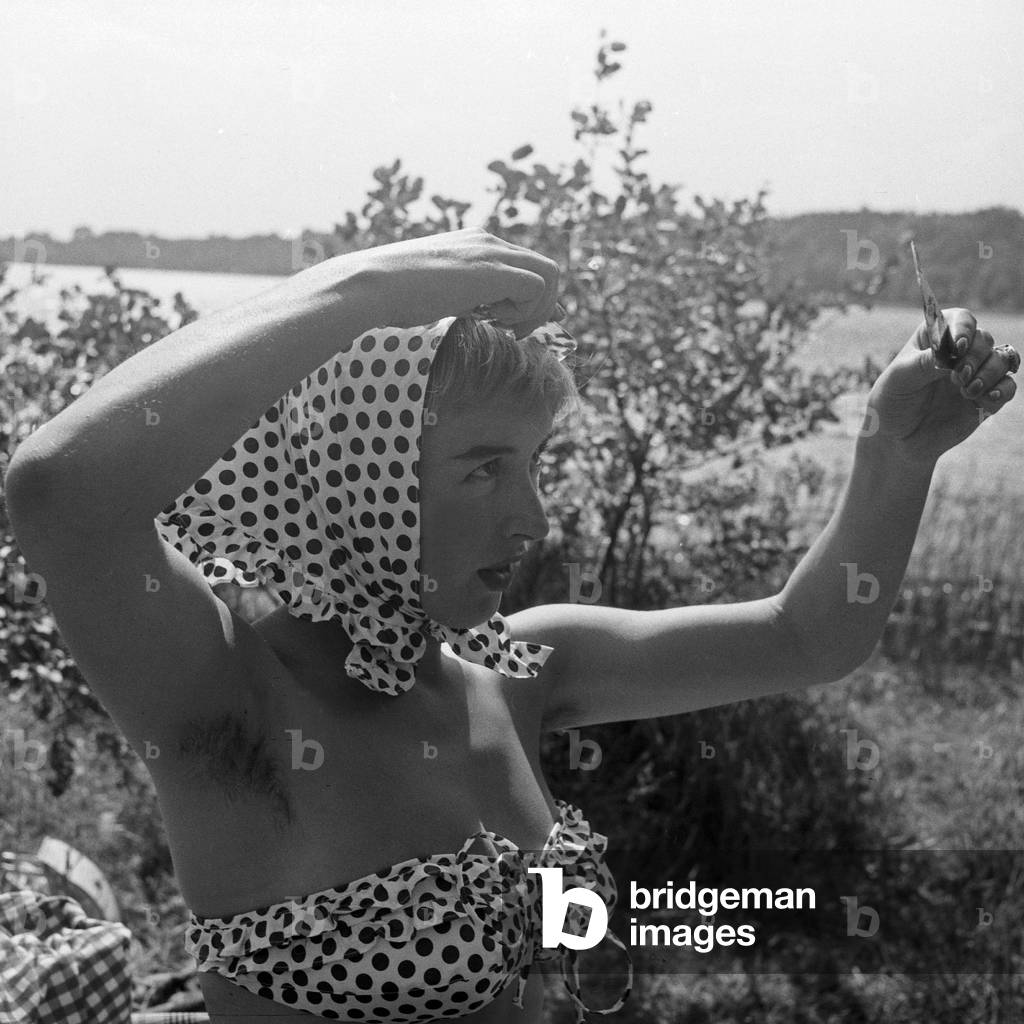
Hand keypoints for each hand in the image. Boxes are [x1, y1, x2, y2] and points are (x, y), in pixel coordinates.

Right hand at [342, 227, 560, 338]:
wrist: (374, 285)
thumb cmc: (397, 296)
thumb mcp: (442, 295)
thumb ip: (472, 299)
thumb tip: (493, 314)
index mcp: (476, 244)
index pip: (526, 266)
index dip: (534, 298)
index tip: (521, 325)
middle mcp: (489, 242)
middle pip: (546, 269)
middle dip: (542, 306)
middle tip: (518, 332)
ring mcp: (492, 252)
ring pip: (549, 276)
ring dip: (536, 310)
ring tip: (506, 328)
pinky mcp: (493, 269)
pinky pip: (537, 288)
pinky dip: (526, 312)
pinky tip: (497, 322)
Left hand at [865, 308, 1017, 464]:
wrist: (896, 439)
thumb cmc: (892, 402)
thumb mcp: (899, 379)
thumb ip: (924, 362)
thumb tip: (952, 352)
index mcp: (934, 340)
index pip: (960, 320)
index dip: (964, 329)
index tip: (958, 347)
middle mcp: (959, 354)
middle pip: (984, 339)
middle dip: (975, 356)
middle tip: (957, 377)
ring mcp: (974, 375)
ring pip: (1001, 360)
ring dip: (989, 373)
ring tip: (966, 391)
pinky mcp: (985, 398)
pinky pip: (1008, 387)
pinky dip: (1003, 390)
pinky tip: (987, 399)